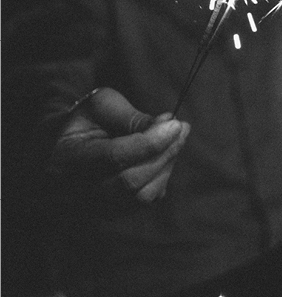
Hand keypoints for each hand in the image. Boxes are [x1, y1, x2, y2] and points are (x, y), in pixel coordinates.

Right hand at [47, 87, 190, 207]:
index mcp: (66, 159)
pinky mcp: (108, 214)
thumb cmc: (83, 122)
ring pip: (141, 196)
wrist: (58, 148)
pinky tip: (162, 157)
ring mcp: (91, 208)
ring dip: (166, 166)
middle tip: (182, 129)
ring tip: (174, 140)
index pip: (114, 157)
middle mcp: (74, 192)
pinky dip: (161, 178)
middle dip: (164, 153)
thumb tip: (167, 125)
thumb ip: (131, 116)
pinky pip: (144, 202)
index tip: (176, 124)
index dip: (150, 142)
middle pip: (130, 181)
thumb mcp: (100, 106)